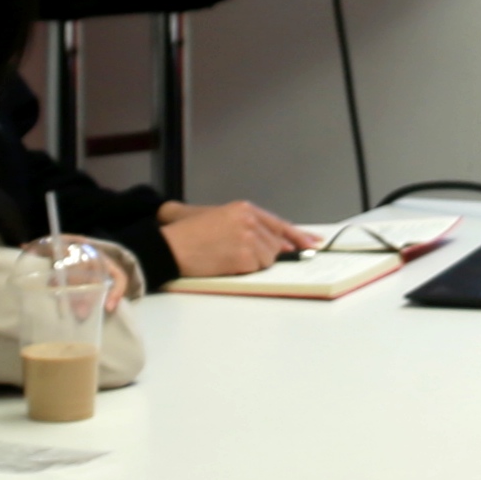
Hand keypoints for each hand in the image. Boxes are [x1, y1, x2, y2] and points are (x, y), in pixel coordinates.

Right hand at [157, 199, 322, 278]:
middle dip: (266, 254)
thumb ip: (247, 224)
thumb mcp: (216, 217)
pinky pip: (257, 269)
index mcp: (244, 208)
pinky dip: (245, 271)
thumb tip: (277, 241)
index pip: (279, 224)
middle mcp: (249, 220)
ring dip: (253, 263)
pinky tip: (227, 264)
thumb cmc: (186, 234)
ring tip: (227, 257)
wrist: (169, 246)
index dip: (297, 235)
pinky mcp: (244, 256)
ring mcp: (248, 238)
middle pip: (275, 244)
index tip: (312, 243)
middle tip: (246, 257)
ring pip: (268, 258)